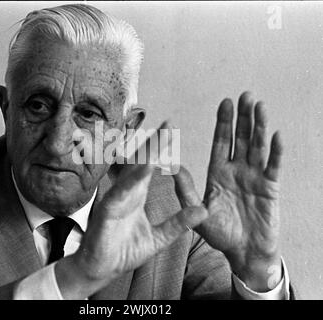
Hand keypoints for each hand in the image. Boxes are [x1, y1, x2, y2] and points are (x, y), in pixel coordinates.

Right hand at [56, 122, 207, 298]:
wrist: (102, 270)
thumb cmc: (124, 251)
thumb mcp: (159, 238)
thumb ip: (178, 224)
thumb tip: (203, 211)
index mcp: (136, 195)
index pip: (149, 167)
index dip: (160, 150)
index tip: (172, 131)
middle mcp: (126, 193)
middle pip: (140, 163)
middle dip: (154, 143)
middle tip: (169, 124)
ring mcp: (115, 199)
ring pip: (131, 172)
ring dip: (145, 154)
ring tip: (160, 137)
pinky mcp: (107, 211)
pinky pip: (121, 192)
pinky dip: (132, 179)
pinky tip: (146, 168)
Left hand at [196, 92, 283, 290]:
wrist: (242, 252)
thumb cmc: (219, 233)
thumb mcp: (197, 211)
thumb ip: (185, 189)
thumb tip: (170, 166)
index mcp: (218, 173)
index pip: (221, 142)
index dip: (224, 123)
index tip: (225, 103)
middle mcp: (236, 170)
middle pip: (240, 138)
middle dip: (242, 118)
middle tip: (244, 95)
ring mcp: (254, 177)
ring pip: (257, 147)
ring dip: (259, 127)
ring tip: (259, 106)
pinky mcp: (270, 189)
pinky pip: (273, 167)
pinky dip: (276, 152)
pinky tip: (276, 135)